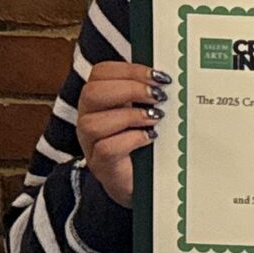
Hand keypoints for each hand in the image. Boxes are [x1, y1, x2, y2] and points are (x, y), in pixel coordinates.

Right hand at [76, 61, 161, 207]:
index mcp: (98, 98)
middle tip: (158, 96)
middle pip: (92, 93)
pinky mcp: (101, 164)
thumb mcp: (144, 112)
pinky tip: (149, 137)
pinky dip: (131, 139)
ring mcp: (90, 143)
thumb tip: (165, 77)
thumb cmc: (143, 142)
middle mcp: (88, 117)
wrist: (139, 182)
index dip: (129, 70)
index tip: (158, 76)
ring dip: (130, 116)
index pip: (101, 72)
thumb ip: (147, 94)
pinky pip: (106, 148)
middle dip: (130, 89)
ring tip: (156, 118)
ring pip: (94, 123)